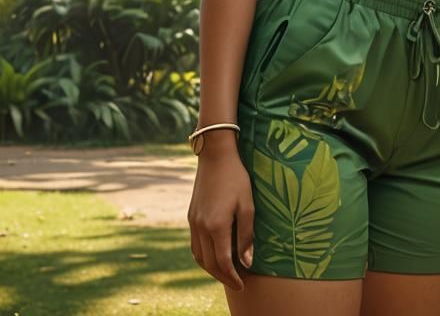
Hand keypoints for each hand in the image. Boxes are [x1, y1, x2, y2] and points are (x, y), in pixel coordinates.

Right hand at [187, 141, 254, 291]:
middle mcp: (201, 227)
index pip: (223, 262)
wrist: (215, 155)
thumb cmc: (236, 178)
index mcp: (216, 226)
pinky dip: (204, 256)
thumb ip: (246, 235)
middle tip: (237, 283)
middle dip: (223, 277)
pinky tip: (214, 255)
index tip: (243, 284)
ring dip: (212, 269)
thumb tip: (247, 262)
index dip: (233, 276)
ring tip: (226, 273)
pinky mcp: (191, 216)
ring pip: (199, 256)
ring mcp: (193, 221)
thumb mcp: (248, 205)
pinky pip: (195, 244)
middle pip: (209, 263)